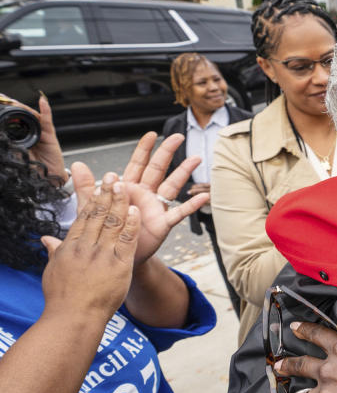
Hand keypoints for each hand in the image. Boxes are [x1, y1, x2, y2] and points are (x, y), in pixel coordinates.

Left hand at [0, 93, 64, 185]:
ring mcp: (40, 133)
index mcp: (19, 139)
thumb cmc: (33, 171)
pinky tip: (42, 101)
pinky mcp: (50, 135)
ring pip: (32, 116)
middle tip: (3, 99)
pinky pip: (47, 120)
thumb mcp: (15, 157)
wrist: (49, 180)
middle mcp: (30, 134)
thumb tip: (3, 140)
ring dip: (23, 108)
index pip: (12, 124)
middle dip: (12, 108)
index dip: (6, 115)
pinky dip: (46, 110)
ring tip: (14, 102)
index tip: (0, 105)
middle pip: (21, 117)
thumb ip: (10, 147)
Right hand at [40, 174, 139, 320]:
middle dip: (107, 193)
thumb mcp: (53, 270)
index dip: (93, 199)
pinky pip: (127, 240)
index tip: (99, 185)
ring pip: (113, 223)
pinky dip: (131, 224)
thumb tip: (46, 238)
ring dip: (120, 202)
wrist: (73, 317)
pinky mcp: (119, 265)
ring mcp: (102, 255)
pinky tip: (136, 211)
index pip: (84, 217)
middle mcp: (86, 247)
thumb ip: (54, 251)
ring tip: (126, 186)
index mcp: (71, 246)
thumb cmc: (63, 298)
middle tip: (114, 177)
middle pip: (99, 215)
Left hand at [72, 132, 208, 265]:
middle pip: (158, 168)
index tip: (151, 135)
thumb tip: (76, 165)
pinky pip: (180, 213)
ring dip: (184, 171)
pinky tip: (203, 196)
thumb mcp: (91, 207)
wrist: (112, 257)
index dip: (144, 149)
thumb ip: (86, 186)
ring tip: (196, 158)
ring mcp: (156, 208)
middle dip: (167, 151)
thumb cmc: (104, 232)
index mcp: (128, 188)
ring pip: (172, 185)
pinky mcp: (163, 224)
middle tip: (178, 136)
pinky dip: (192, 205)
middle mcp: (145, 194)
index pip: (138, 164)